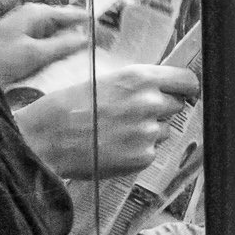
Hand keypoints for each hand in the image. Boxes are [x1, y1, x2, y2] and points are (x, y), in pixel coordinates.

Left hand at [0, 4, 104, 85]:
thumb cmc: (2, 57)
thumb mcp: (35, 53)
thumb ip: (62, 45)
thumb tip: (87, 38)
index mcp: (38, 12)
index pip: (73, 14)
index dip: (90, 21)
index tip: (110, 31)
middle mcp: (33, 15)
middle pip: (65, 21)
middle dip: (83, 31)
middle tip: (105, 43)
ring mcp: (27, 26)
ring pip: (57, 31)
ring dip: (71, 40)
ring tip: (92, 50)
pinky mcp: (22, 38)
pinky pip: (47, 39)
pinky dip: (58, 46)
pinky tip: (68, 56)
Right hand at [14, 63, 199, 178]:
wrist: (46, 139)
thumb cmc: (68, 107)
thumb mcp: (104, 81)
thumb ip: (137, 84)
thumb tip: (163, 88)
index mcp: (140, 78)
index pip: (187, 81)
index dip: (185, 87)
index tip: (182, 91)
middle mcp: (150, 103)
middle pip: (176, 105)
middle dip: (161, 108)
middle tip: (133, 113)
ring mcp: (149, 132)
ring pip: (164, 129)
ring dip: (149, 130)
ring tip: (117, 131)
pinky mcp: (144, 156)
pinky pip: (151, 150)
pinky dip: (138, 150)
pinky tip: (114, 146)